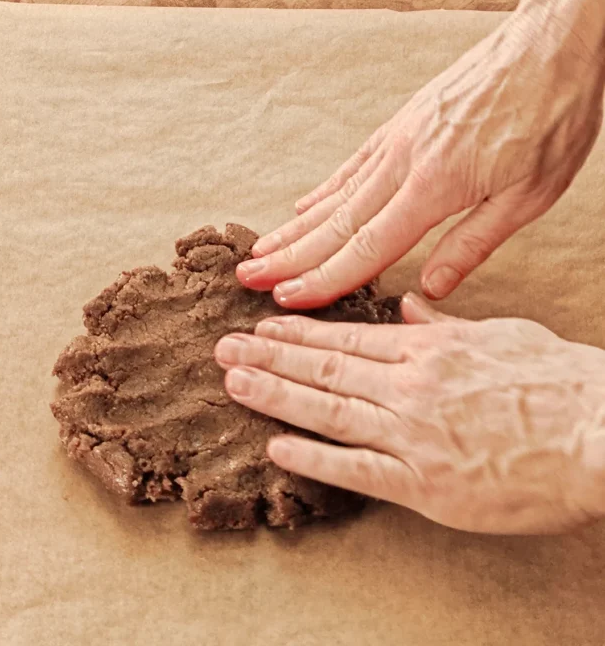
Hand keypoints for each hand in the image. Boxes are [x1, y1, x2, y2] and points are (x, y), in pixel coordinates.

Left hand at [214, 294, 604, 533]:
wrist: (597, 431)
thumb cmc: (556, 382)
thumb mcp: (498, 333)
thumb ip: (445, 324)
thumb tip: (409, 305)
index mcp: (429, 348)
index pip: (347, 337)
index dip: (298, 332)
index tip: (261, 325)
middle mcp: (410, 386)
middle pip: (325, 368)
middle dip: (269, 357)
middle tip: (223, 349)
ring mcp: (413, 435)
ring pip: (328, 410)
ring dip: (274, 394)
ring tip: (233, 382)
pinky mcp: (424, 485)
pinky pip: (357, 469)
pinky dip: (313, 457)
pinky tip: (277, 445)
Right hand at [237, 0, 604, 307]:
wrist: (553, 42)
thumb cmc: (552, 115)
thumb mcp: (530, 195)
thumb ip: (473, 243)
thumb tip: (432, 286)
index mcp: (436, 185)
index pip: (368, 246)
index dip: (324, 278)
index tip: (287, 299)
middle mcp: (405, 160)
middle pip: (337, 221)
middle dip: (290, 256)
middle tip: (247, 278)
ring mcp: (399, 137)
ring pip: (337, 192)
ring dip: (296, 227)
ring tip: (262, 249)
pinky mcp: (404, 121)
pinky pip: (353, 163)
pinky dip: (325, 188)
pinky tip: (305, 205)